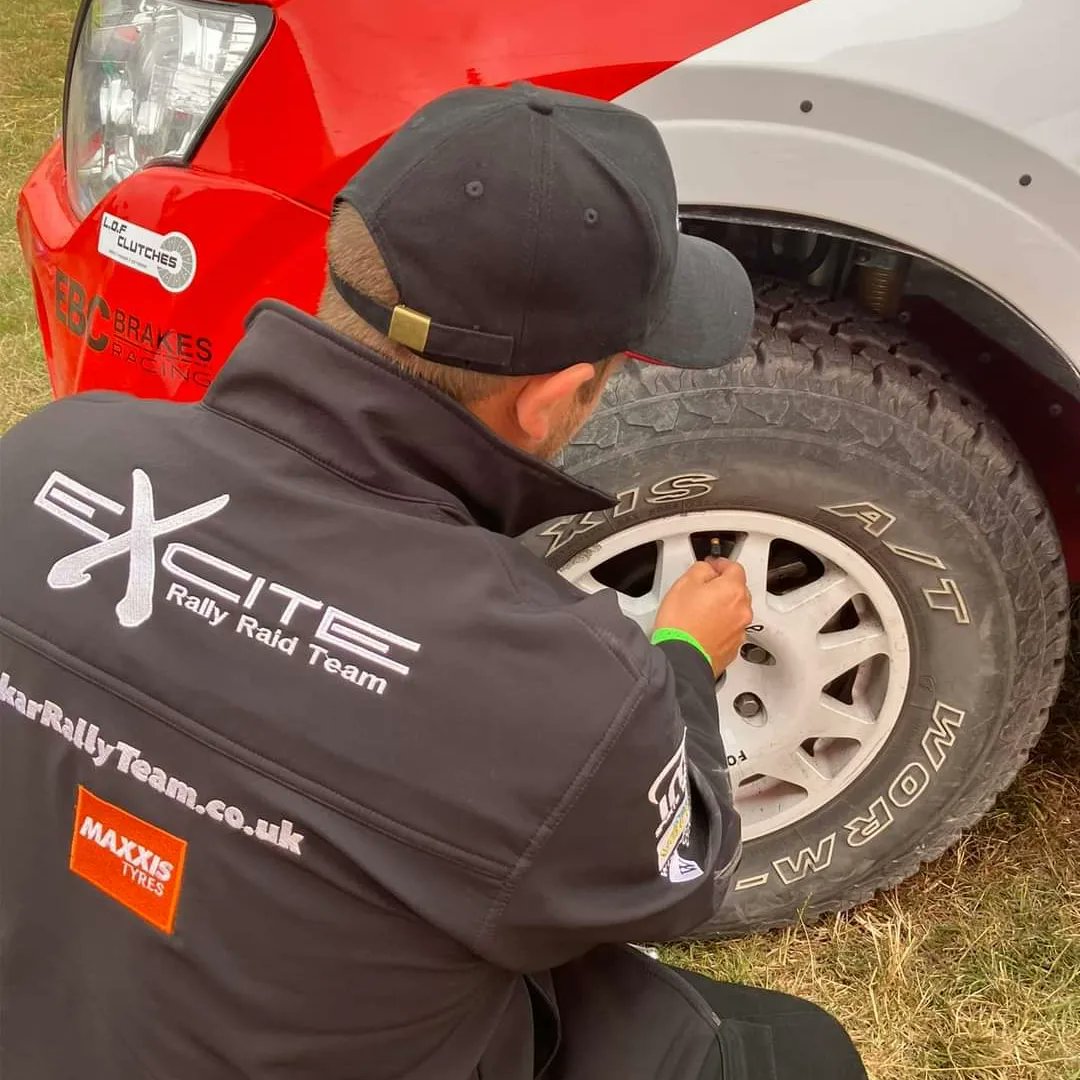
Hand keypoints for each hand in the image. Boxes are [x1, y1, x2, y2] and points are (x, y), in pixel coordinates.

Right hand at [655, 557, 752, 675]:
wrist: (680, 659)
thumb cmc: (681, 625)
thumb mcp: (684, 583)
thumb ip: (701, 569)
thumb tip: (707, 569)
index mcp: (733, 590)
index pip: (734, 567)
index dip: (720, 564)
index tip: (712, 566)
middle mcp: (742, 610)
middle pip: (738, 589)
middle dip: (722, 587)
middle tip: (702, 589)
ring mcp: (740, 630)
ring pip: (735, 610)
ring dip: (722, 608)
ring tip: (698, 612)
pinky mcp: (734, 647)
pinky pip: (730, 629)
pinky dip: (720, 626)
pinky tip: (702, 628)